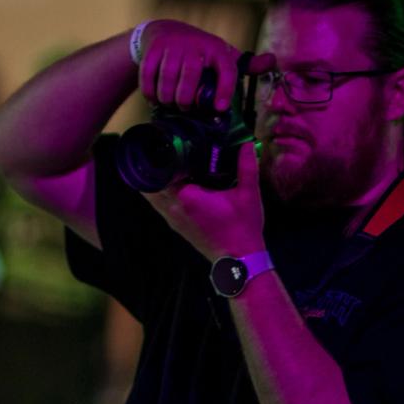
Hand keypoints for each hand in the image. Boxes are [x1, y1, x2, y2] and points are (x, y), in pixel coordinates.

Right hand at [136, 20, 243, 112]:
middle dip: (186, 99)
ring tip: (170, 104)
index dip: (224, 90)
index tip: (219, 109)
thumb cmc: (201, 52)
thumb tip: (273, 60)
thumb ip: (247, 64)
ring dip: (167, 98)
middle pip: (191, 76)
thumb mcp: (223, 56)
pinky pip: (149, 75)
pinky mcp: (153, 48)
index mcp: (217, 49)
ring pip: (168, 78)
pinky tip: (154, 98)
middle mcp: (196, 44)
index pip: (226, 70)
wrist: (166, 31)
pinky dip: (150, 91)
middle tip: (185, 108)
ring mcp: (173, 44)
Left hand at [142, 142, 265, 261]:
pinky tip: (172, 183)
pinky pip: (159, 205)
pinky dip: (161, 193)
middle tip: (168, 149)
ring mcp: (172, 218)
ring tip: (167, 164)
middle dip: (158, 165)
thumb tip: (248, 143)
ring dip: (157, 180)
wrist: (239, 260)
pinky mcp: (175, 226)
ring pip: (153, 195)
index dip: (165, 155)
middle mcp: (174, 207)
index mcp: (188, 196)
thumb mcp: (249, 194)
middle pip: (153, 180)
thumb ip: (247, 166)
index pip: (165, 169)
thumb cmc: (244, 227)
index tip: (171, 142)